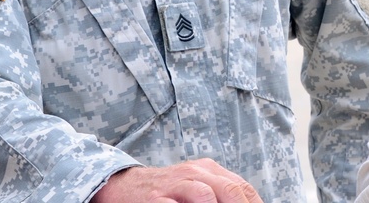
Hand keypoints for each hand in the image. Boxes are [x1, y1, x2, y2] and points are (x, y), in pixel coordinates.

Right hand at [91, 160, 263, 202]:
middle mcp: (195, 173)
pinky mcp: (155, 199)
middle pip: (229, 190)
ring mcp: (175, 185)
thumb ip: (219, 195)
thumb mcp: (197, 186)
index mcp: (210, 170)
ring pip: (204, 195)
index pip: (243, 188)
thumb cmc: (168, 192)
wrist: (125, 186)